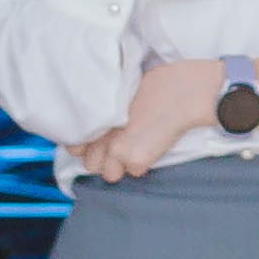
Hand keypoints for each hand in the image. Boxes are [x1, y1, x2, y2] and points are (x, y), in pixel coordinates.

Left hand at [65, 60, 220, 183]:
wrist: (183, 92)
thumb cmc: (157, 84)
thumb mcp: (120, 92)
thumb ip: (106, 112)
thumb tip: (101, 124)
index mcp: (96, 118)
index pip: (75, 148)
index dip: (89, 147)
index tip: (100, 143)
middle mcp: (101, 136)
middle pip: (91, 165)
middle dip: (105, 159)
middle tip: (122, 145)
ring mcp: (117, 150)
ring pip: (110, 174)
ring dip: (122, 166)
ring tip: (137, 148)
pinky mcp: (136, 160)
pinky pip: (135, 172)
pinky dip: (144, 164)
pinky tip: (153, 147)